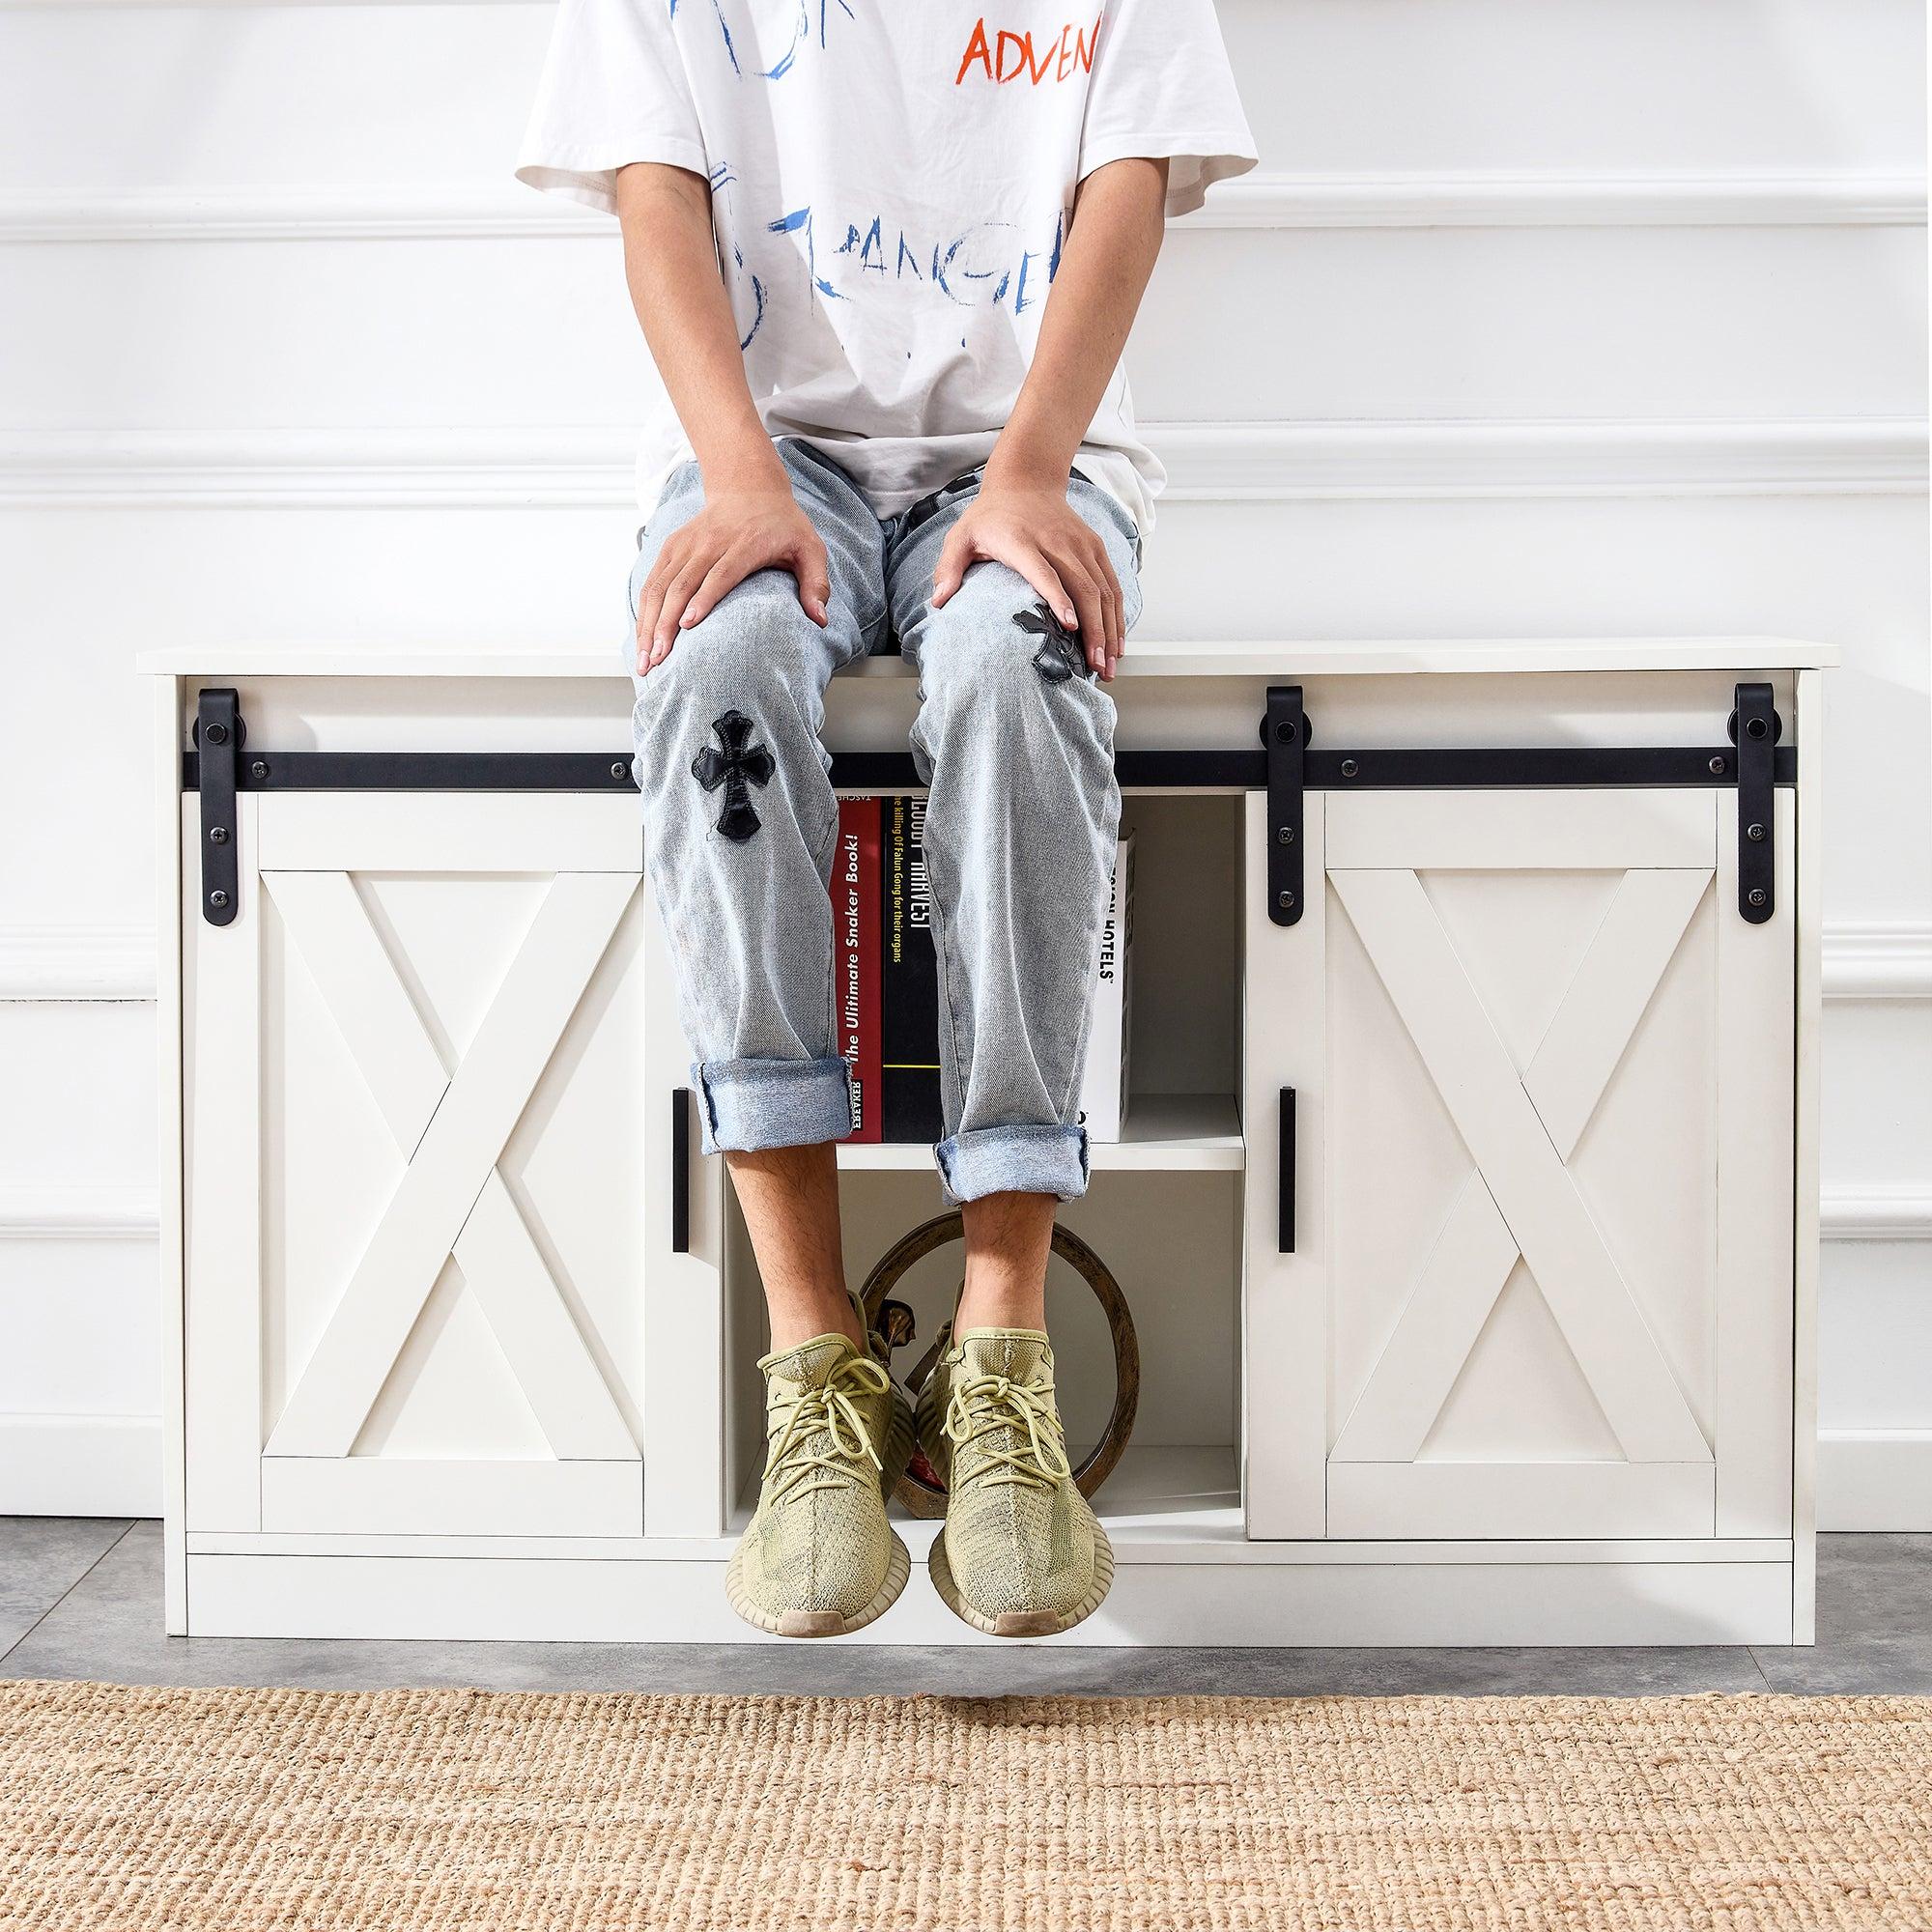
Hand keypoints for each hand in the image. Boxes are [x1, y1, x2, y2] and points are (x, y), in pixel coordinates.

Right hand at [635, 484, 829, 672]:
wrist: (749, 486)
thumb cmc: (783, 524)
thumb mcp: (810, 548)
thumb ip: (816, 583)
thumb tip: (820, 620)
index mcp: (744, 544)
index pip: (720, 574)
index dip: (703, 599)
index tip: (688, 625)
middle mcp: (709, 542)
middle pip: (682, 584)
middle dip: (665, 623)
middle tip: (656, 659)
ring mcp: (687, 543)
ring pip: (660, 584)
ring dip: (649, 622)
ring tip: (644, 658)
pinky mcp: (672, 546)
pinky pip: (653, 579)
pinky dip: (644, 608)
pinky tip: (642, 636)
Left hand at [931, 480, 1125, 679]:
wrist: (1025, 481)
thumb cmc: (990, 516)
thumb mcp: (960, 536)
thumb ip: (948, 568)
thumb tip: (938, 602)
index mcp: (1022, 542)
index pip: (1044, 572)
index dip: (1059, 599)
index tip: (1070, 627)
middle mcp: (1057, 542)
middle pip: (1083, 588)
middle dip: (1093, 630)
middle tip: (1094, 667)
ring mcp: (1081, 544)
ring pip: (1103, 590)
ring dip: (1110, 629)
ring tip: (1108, 665)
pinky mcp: (1095, 547)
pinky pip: (1112, 584)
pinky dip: (1117, 615)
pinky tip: (1116, 641)